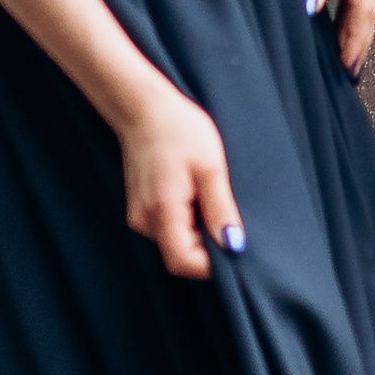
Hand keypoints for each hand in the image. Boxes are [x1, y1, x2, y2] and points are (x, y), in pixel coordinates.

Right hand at [116, 80, 243, 282]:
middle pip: (179, 256)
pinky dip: (187, 222)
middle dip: (207, 248)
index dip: (210, 265)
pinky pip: (168, 229)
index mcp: (161, 210)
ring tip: (210, 198)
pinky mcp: (141, 209)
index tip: (234, 248)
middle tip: (228, 218)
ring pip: (175, 243)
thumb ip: (220, 210)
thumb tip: (234, 246)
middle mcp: (144, 219)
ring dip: (198, 233)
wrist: (144, 109)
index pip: (183, 262)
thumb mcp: (210, 168)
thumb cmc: (180, 131)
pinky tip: (196, 195)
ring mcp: (139, 215)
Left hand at [255, 0, 374, 70]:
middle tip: (351, 79)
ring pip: (358, 1)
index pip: (364, 10)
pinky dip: (342, 11)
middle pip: (366, 10)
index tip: (350, 73)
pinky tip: (331, 24)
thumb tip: (313, 11)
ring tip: (345, 61)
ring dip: (352, 30)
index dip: (357, 43)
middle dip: (360, 44)